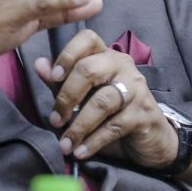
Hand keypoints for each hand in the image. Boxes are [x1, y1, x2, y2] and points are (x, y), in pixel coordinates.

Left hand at [34, 29, 178, 169]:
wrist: (152, 139)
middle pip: (89, 70)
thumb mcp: (84, 97)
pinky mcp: (143, 113)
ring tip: (65, 143)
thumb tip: (39, 64)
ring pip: (102, 101)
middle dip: (67, 97)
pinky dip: (94, 141)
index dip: (67, 55)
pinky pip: (114, 126)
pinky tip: (80, 151)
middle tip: (55, 119)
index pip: (87, 38)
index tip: (53, 77)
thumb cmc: (113, 113)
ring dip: (79, 125)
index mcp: (105, 55)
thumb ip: (61, 81)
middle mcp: (122, 66)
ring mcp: (135, 88)